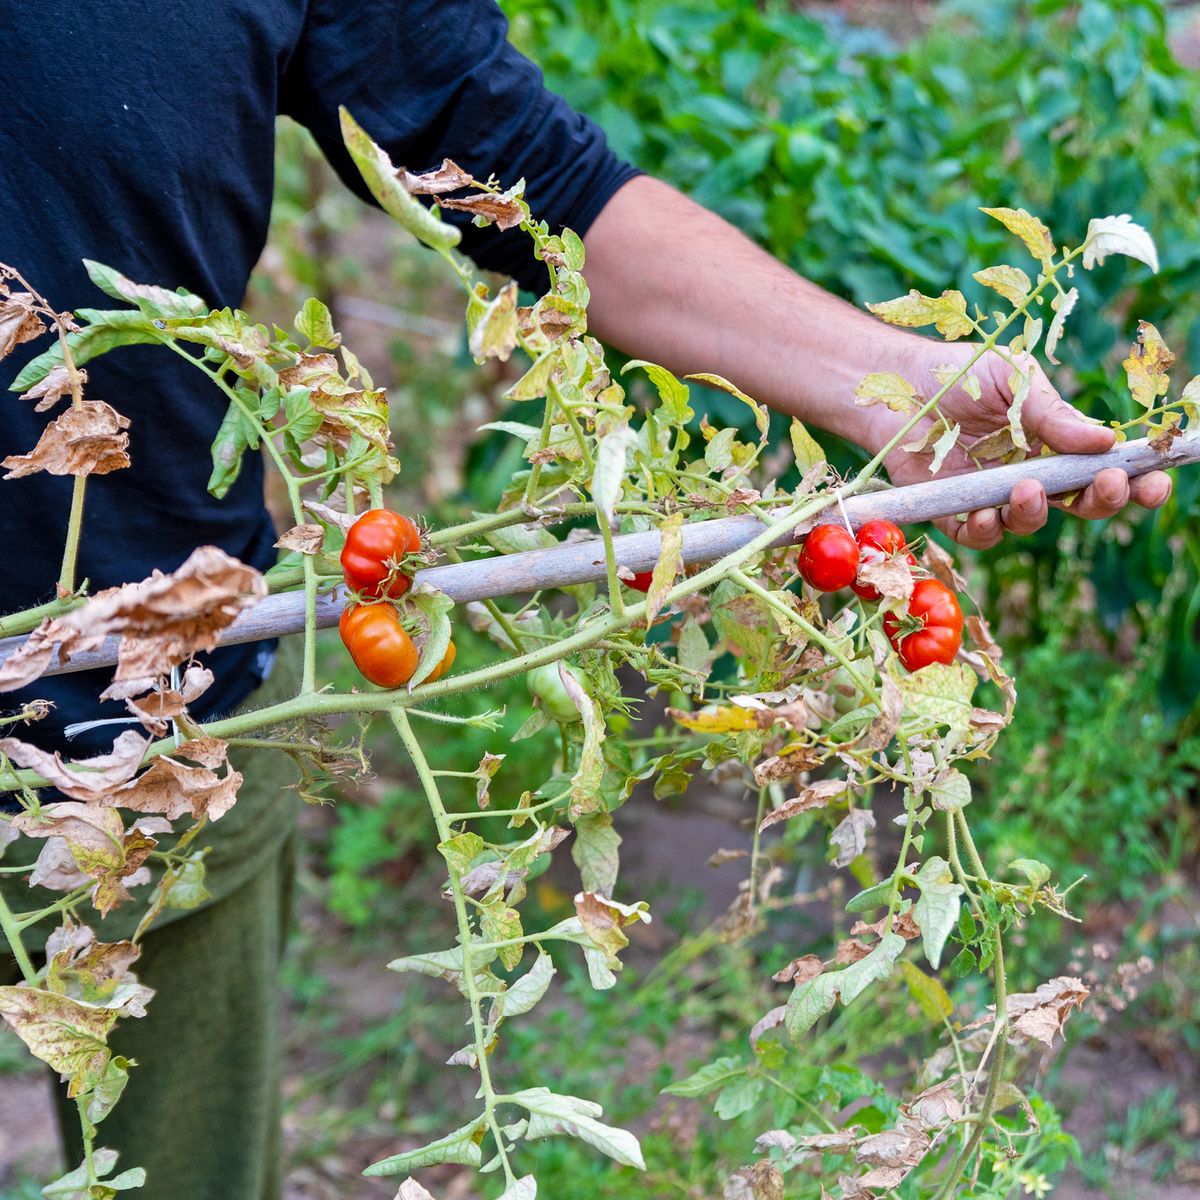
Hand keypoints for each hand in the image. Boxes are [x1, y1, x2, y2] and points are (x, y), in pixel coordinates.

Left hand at [870, 341, 1172, 548]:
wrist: (898, 382)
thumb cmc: (962, 375)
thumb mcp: (1015, 380)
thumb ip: (1054, 414)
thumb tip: (1106, 440)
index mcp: (1056, 443)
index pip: (1103, 470)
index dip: (1134, 481)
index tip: (1155, 480)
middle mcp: (1030, 474)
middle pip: (1077, 504)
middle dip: (1100, 501)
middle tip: (1105, 485)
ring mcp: (992, 495)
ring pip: (1028, 522)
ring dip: (1034, 512)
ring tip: (1026, 490)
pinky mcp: (952, 509)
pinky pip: (976, 534)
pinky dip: (985, 530)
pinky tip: (986, 515)